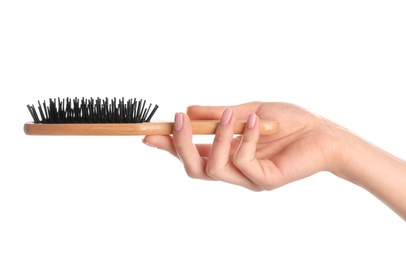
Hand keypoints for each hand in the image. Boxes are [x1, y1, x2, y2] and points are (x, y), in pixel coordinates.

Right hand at [143, 102, 341, 190]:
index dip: (169, 146)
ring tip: (228, 114)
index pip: (191, 155)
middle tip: (177, 119)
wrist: (323, 133)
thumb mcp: (248, 112)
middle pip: (194, 168)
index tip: (149, 133)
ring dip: (216, 138)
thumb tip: (189, 109)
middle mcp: (233, 170)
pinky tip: (258, 122)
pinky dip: (246, 139)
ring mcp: (248, 178)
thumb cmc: (288, 122)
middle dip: (180, 144)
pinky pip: (243, 162)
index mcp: (227, 154)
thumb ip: (219, 114)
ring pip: (214, 168)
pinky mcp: (265, 180)